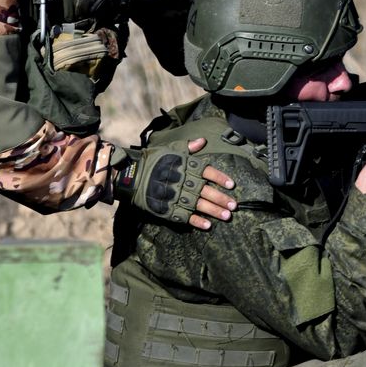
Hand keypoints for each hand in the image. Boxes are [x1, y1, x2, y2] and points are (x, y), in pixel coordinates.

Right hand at [115, 137, 236, 230]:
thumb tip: (203, 141)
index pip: (207, 171)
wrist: (130, 175)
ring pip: (198, 205)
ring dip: (214, 211)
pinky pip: (184, 216)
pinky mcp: (167, 208)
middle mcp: (183, 181)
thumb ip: (188, 147)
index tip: (232, 185)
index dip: (220, 178)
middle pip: (206, 190)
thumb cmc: (152, 160)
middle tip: (234, 206)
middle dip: (221, 198)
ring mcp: (175, 196)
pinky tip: (208, 225)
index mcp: (185, 166)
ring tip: (227, 216)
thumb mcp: (170, 149)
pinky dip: (196, 221)